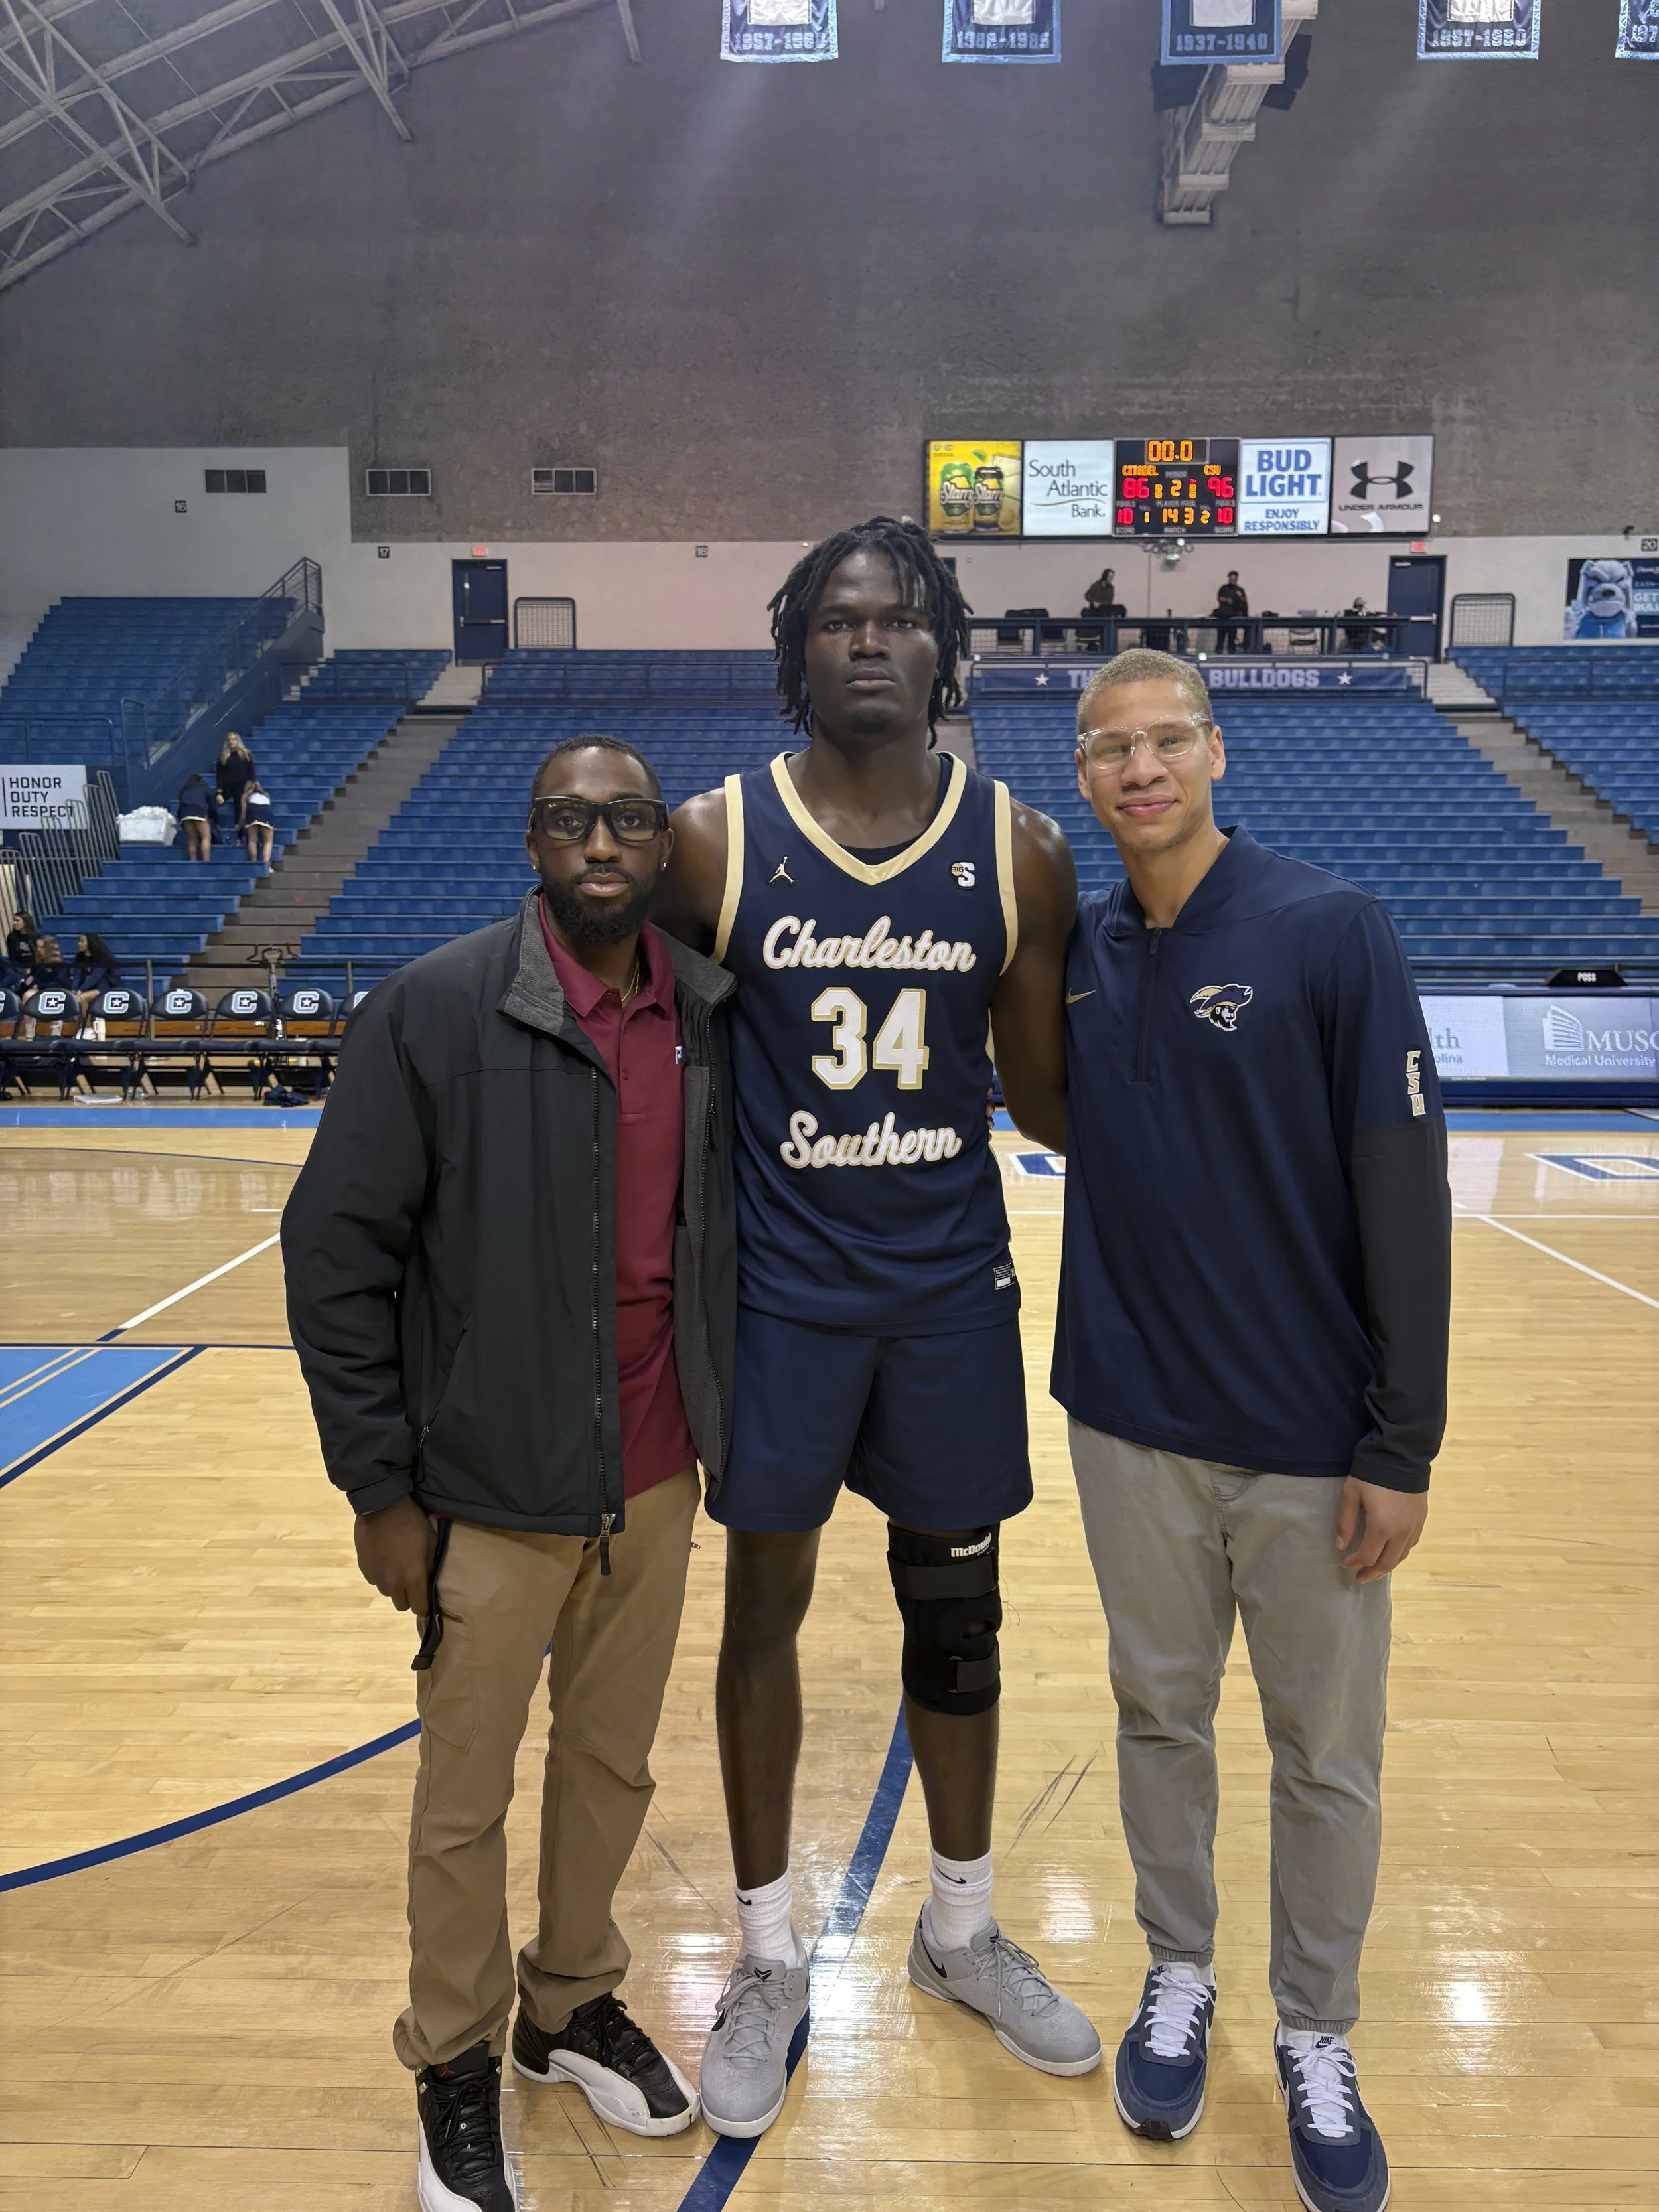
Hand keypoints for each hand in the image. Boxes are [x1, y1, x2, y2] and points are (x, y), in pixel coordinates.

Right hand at [354, 1494, 436, 1614]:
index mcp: (412, 1578)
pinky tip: (384, 1558)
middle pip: (402, 1605)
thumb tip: (430, 1578)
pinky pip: (375, 1580)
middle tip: (412, 1580)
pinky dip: (381, 1574)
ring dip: (393, 1585)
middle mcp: (393, 1583)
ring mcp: (376, 1577)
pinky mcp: (364, 1569)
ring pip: (387, 1593)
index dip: (424, 1605)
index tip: (426, 1597)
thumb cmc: (411, 1522)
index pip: (419, 1608)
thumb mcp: (430, 1540)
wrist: (381, 1506)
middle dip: (408, 1597)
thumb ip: (430, 1564)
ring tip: (396, 1566)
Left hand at [1337, 1478, 1427, 1582]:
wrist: (1402, 1455)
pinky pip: (1412, 1544)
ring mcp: (1414, 1527)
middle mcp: (1401, 1532)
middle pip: (1387, 1562)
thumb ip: (1346, 1522)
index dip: (1354, 1563)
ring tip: (1375, 1569)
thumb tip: (1341, 1546)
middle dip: (1372, 1572)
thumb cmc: (1372, 1473)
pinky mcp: (1422, 1519)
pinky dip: (1400, 1553)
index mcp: (1382, 1527)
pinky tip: (1393, 1552)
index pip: (1367, 1556)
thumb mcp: (1352, 1494)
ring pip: (1402, 1556)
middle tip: (1360, 1577)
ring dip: (1387, 1565)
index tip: (1343, 1562)